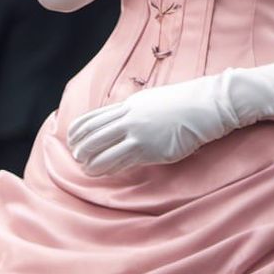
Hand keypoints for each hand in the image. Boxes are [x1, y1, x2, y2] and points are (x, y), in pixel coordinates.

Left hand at [67, 71, 242, 174]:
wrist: (203, 106)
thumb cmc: (181, 104)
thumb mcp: (151, 101)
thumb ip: (135, 111)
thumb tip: (123, 119)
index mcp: (128, 105)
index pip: (94, 117)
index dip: (79, 130)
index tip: (71, 138)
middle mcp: (128, 117)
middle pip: (94, 133)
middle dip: (81, 147)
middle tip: (75, 157)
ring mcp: (137, 133)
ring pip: (103, 149)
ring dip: (91, 161)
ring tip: (85, 169)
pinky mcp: (149, 149)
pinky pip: (121, 160)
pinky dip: (108, 167)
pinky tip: (102, 173)